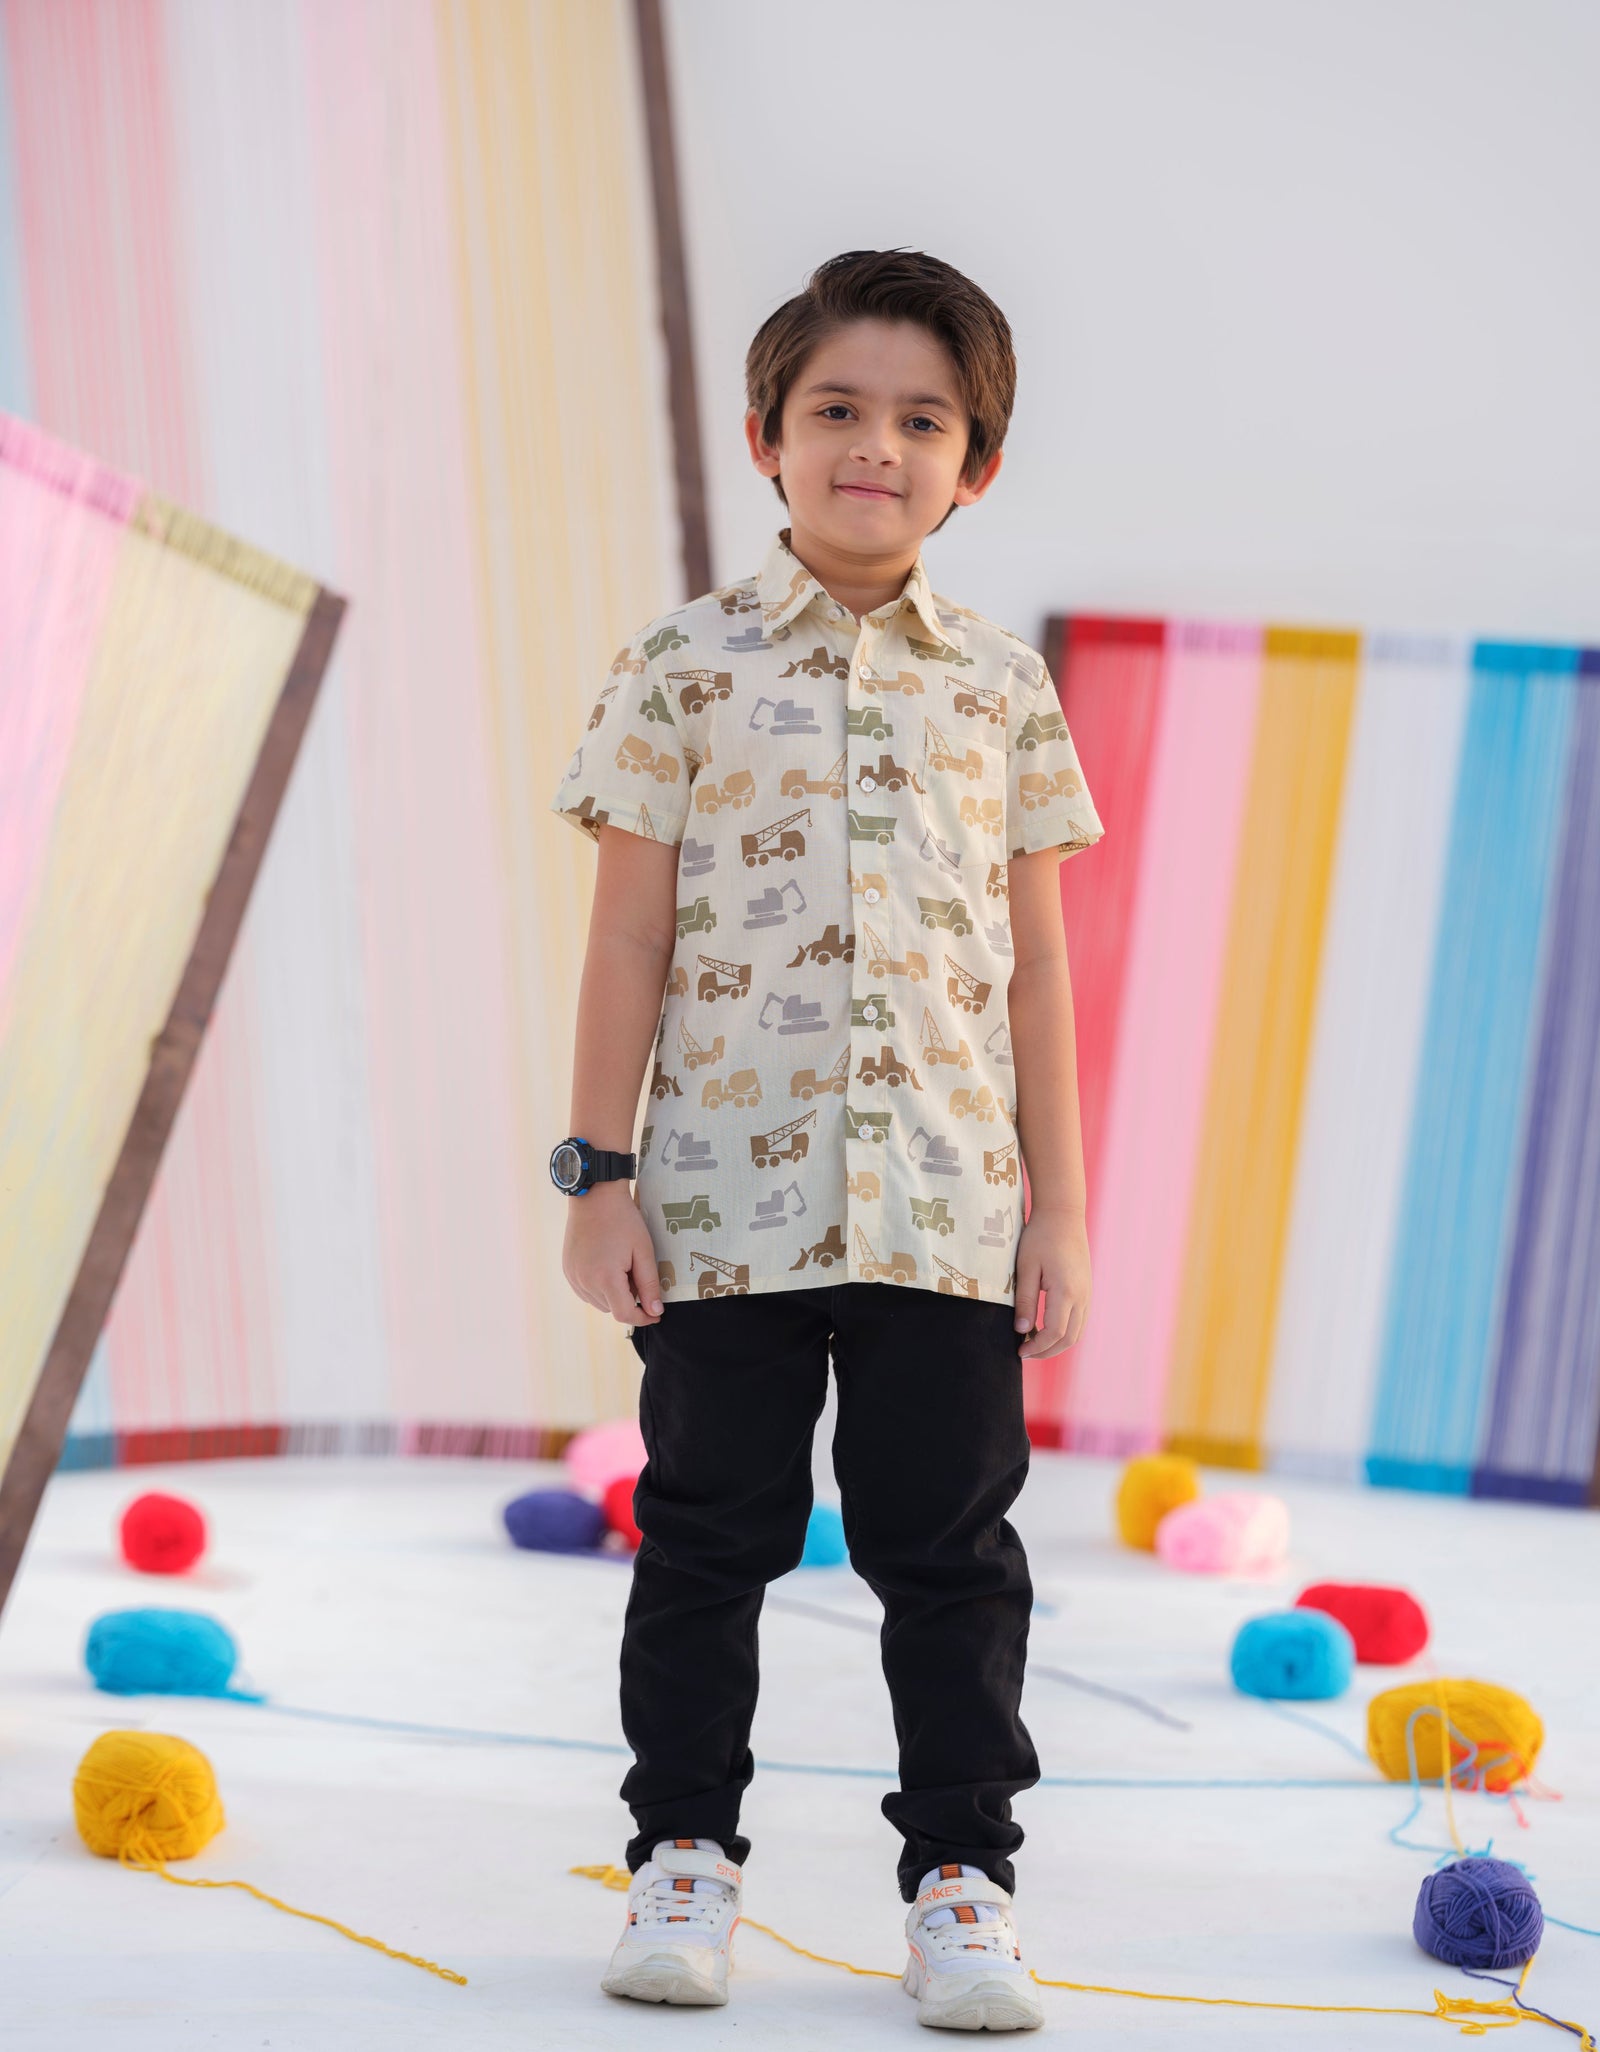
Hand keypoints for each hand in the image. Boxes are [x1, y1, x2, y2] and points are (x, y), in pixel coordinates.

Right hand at [562, 1181, 664, 1326]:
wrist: (595, 1196)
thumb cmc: (623, 1220)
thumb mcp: (643, 1251)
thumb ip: (649, 1285)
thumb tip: (655, 1311)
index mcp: (605, 1278)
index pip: (624, 1314)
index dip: (643, 1318)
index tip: (656, 1314)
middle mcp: (585, 1281)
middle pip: (611, 1308)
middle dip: (628, 1300)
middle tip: (637, 1273)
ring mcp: (573, 1276)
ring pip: (598, 1302)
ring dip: (613, 1295)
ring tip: (622, 1266)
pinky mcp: (568, 1270)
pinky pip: (586, 1291)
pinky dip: (599, 1288)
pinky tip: (607, 1266)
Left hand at [1012, 1205, 1089, 1357]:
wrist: (1063, 1215)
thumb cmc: (1040, 1237)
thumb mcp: (1026, 1268)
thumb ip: (1025, 1301)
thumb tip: (1022, 1331)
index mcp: (1066, 1291)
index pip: (1055, 1333)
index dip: (1037, 1347)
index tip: (1019, 1351)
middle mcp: (1082, 1296)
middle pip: (1069, 1339)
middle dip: (1047, 1351)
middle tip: (1025, 1352)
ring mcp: (1087, 1293)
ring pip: (1077, 1332)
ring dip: (1057, 1343)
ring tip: (1033, 1342)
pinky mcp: (1086, 1289)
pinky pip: (1079, 1320)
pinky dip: (1065, 1331)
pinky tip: (1045, 1327)